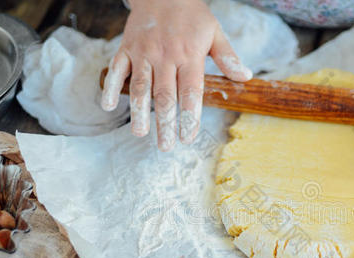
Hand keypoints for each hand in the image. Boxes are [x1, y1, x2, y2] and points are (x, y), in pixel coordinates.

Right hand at [101, 0, 251, 150]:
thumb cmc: (191, 15)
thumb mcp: (214, 32)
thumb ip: (228, 56)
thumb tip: (245, 77)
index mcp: (189, 55)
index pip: (190, 92)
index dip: (189, 117)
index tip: (188, 137)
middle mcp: (165, 56)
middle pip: (165, 95)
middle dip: (165, 123)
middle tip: (166, 146)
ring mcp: (144, 52)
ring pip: (141, 86)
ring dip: (139, 111)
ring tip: (140, 133)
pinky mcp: (127, 48)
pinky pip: (117, 69)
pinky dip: (111, 87)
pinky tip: (108, 106)